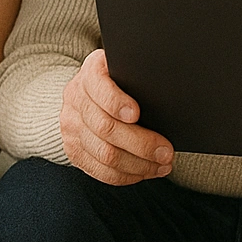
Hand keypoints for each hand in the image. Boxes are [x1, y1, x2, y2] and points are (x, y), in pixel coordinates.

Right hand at [60, 48, 173, 184]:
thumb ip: (141, 73)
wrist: (92, 89)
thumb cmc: (123, 78)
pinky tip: (146, 172)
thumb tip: (171, 88)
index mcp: (91, 72)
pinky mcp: (73, 149)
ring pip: (104, 154)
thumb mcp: (129, 66)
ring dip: (138, 164)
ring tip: (162, 165)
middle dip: (141, 143)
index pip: (99, 88)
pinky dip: (125, 175)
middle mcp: (76, 99)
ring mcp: (71, 126)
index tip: (136, 113)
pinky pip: (98, 170)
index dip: (116, 102)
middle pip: (106, 127)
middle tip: (167, 152)